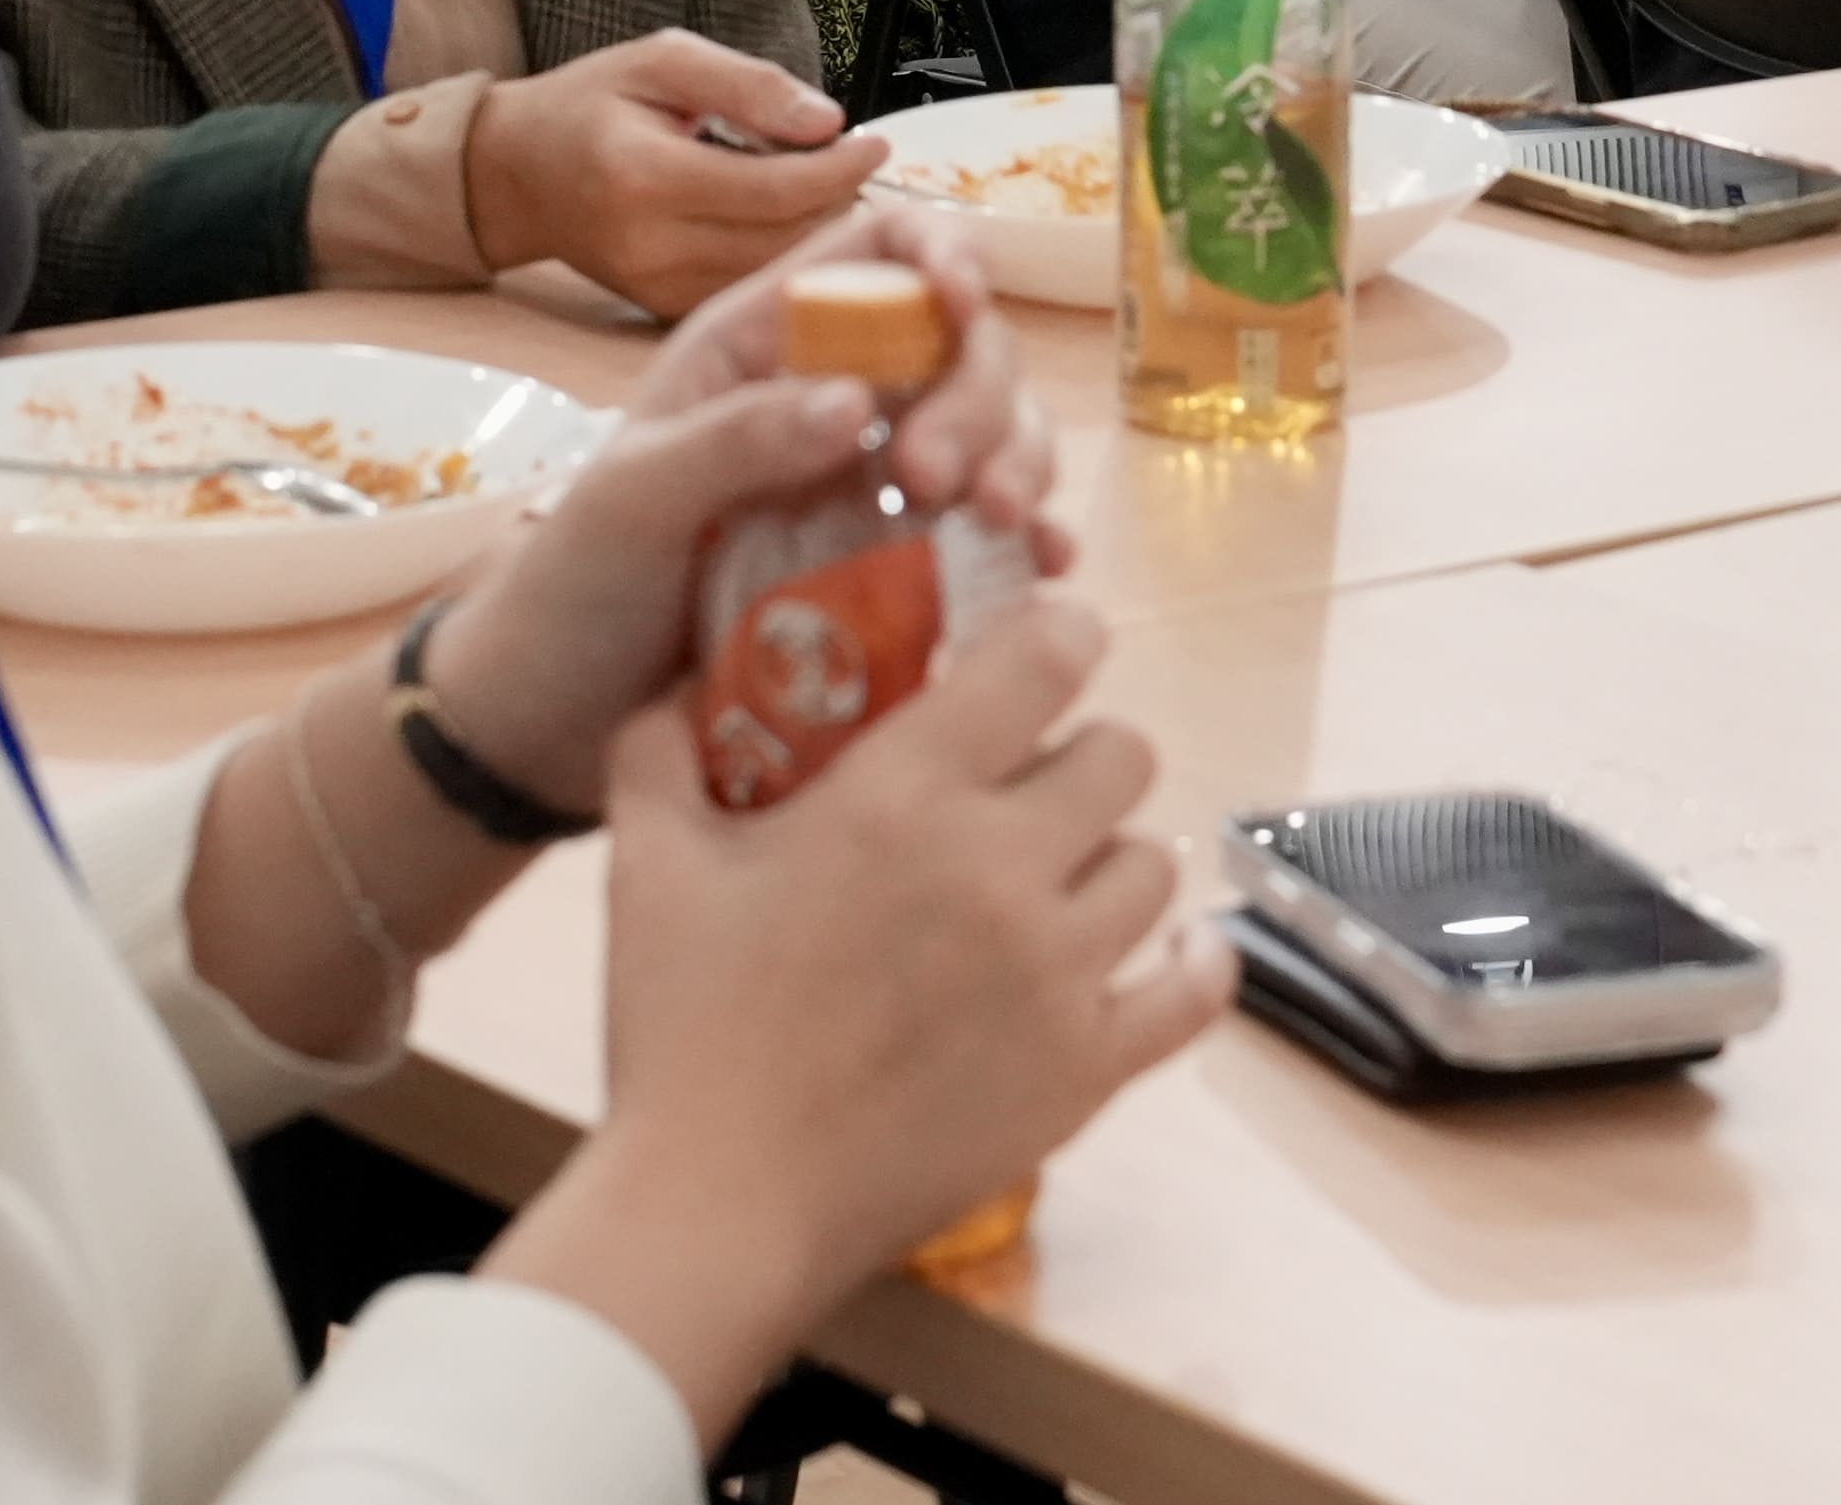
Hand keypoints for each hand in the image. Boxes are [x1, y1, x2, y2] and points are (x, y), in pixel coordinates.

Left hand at [410, 210, 1051, 821]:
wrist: (554, 723)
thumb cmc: (574, 587)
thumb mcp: (633, 498)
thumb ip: (734, 439)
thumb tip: (859, 399)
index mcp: (763, 345)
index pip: (880, 249)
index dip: (941, 251)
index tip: (964, 305)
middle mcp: (833, 399)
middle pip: (960, 344)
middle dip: (979, 393)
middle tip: (942, 478)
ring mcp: (873, 486)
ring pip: (994, 432)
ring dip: (1019, 460)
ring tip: (1000, 524)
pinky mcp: (900, 571)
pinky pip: (990, 538)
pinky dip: (1030, 541)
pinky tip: (1043, 567)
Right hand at [464, 31, 884, 317]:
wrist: (515, 175)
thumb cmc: (588, 107)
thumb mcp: (663, 61)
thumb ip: (749, 85)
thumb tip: (828, 122)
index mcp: (645, 175)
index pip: (774, 189)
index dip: (840, 168)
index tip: (876, 143)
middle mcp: (649, 245)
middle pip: (784, 238)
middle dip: (836, 200)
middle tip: (850, 161)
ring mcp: (654, 288)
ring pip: (773, 271)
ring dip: (815, 232)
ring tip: (818, 185)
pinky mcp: (662, 309)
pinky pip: (747, 288)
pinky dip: (779, 257)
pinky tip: (783, 220)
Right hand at [483, 598, 1235, 1434]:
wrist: (720, 1202)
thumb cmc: (680, 1027)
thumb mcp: (647, 862)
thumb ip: (661, 747)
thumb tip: (684, 676)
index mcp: (902, 795)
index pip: (1045, 658)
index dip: (1056, 639)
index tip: (1039, 653)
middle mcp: (1002, 866)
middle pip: (1122, 755)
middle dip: (1079, 756)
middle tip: (1027, 791)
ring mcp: (1058, 972)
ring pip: (1154, 866)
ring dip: (1109, 861)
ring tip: (1058, 886)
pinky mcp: (1087, 1068)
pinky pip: (1193, 991)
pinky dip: (1189, 965)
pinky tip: (1162, 954)